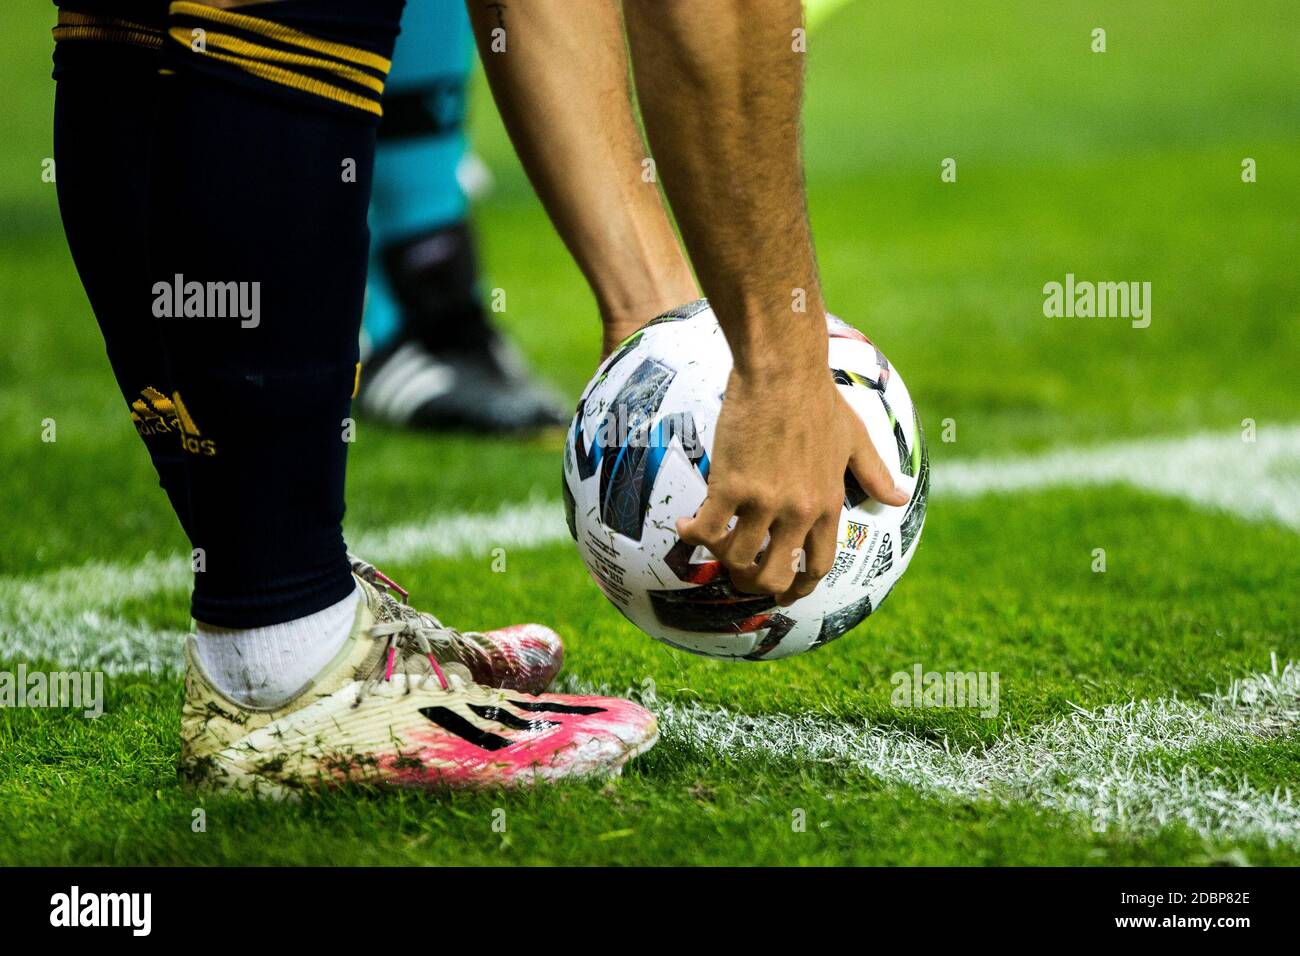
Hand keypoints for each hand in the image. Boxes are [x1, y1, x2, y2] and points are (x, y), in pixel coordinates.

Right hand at [676, 362, 908, 605]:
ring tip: (706, 540)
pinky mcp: (732, 485)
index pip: (818, 565)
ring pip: (736, 558)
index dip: (798, 587)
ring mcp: (765, 501)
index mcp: (828, 504)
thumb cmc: (817, 397)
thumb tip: (898, 497)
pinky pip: (707, 530)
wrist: (783, 370)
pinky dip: (692, 535)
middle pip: (774, 576)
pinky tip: (684, 524)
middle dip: (752, 582)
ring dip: (718, 557)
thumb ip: (874, 472)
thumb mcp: (854, 436)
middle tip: (735, 569)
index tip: (782, 592)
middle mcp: (799, 511)